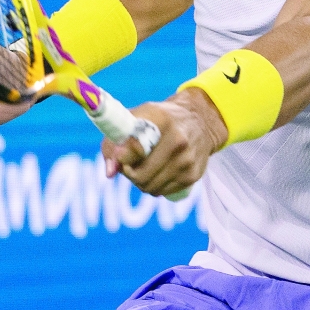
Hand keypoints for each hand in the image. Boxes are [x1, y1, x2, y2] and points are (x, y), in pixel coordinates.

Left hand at [101, 87, 227, 196]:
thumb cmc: (160, 119)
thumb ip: (115, 141)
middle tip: (129, 166)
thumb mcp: (137, 117)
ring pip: (151, 187)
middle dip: (129, 174)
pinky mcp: (193, 175)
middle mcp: (178, 141)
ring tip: (143, 167)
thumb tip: (110, 172)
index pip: (134, 150)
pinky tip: (157, 172)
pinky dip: (155, 186)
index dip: (122, 159)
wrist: (200, 120)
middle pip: (141, 176)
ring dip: (141, 182)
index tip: (120, 157)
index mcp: (162, 121)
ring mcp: (187, 160)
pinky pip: (163, 192)